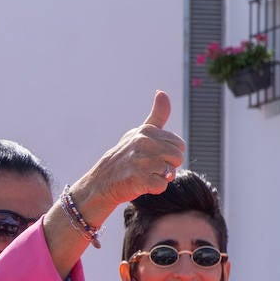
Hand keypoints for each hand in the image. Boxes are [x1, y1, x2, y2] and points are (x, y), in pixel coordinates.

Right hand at [71, 92, 185, 210]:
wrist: (101, 183)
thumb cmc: (124, 157)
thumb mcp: (139, 134)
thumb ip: (157, 115)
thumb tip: (161, 92)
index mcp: (146, 131)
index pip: (179, 145)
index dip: (169, 154)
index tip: (152, 156)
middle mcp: (143, 143)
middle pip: (178, 157)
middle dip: (168, 166)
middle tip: (149, 168)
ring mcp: (140, 161)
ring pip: (171, 172)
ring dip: (160, 178)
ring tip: (144, 175)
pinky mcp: (139, 179)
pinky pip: (162, 185)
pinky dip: (154, 189)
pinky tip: (141, 184)